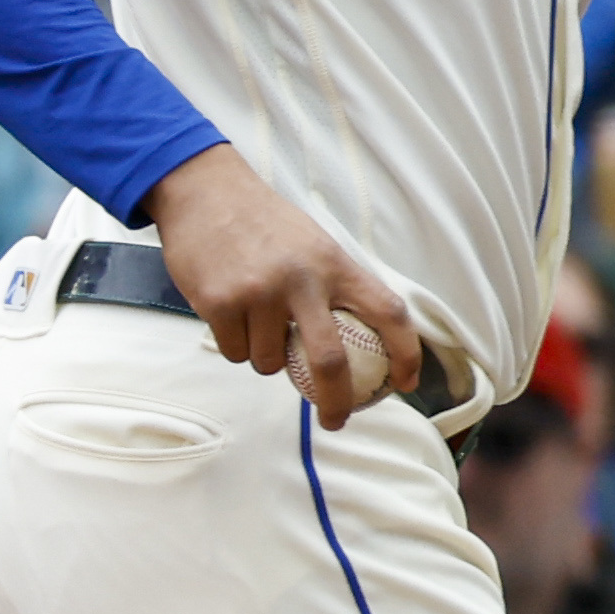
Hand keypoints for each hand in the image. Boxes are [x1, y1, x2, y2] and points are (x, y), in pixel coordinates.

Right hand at [144, 144, 424, 427]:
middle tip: (336, 420)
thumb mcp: (317, 246)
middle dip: (336, 400)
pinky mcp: (220, 303)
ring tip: (258, 323)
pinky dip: (236, 348)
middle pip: (330, 361)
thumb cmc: (268, 226)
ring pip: (271, 363)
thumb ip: (336, 289)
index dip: (407, 352)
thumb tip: (361, 346)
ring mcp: (260, 293)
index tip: (408, 383)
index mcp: (337, 264)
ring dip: (267, 360)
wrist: (206, 193)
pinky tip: (230, 315)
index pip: (388, 312)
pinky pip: (235, 353)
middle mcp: (303, 280)